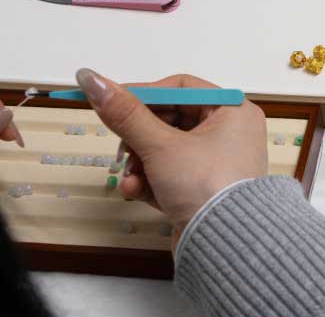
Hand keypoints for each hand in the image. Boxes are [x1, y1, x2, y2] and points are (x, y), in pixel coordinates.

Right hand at [75, 68, 267, 250]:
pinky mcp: (204, 189)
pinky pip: (170, 175)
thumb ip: (124, 114)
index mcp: (233, 111)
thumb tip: (91, 79)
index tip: (110, 102)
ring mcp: (217, 163)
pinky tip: (136, 192)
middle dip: (138, 138)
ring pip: (165, 151)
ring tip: (131, 177)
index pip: (180, 89)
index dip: (142, 94)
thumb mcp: (160, 145)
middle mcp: (230, 133)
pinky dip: (150, 182)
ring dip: (140, 163)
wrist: (226, 246)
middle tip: (122, 147)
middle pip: (169, 121)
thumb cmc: (205, 186)